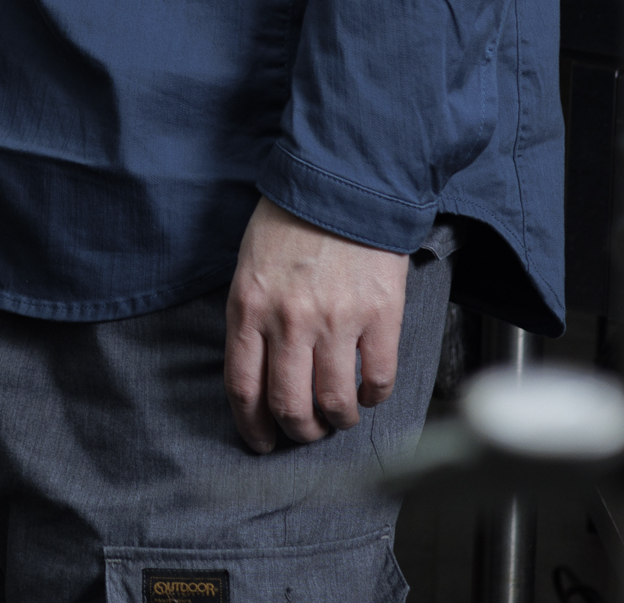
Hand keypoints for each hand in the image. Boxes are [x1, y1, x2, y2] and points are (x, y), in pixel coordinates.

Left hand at [222, 196, 410, 453]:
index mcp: (249, 308)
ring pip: (334, 403)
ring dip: (337, 420)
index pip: (243, 387)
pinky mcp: (380, 316)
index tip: (260, 441)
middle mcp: (289, 321)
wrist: (342, 182)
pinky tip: (370, 392)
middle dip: (297, 431)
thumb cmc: (291, 220)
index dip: (252, 426)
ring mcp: (336, 320)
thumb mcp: (249, 266)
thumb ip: (251, 316)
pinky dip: (374, 396)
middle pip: (289, 405)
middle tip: (305, 432)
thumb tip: (259, 369)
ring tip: (340, 416)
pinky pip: (378, 378)